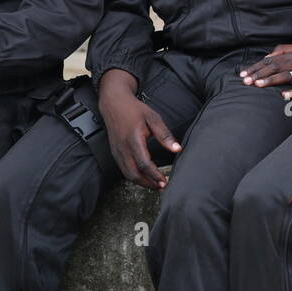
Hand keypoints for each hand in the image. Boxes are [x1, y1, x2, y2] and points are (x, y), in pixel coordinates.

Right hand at [97, 69, 181, 190]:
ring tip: (155, 184)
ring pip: (127, 174)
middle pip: (133, 174)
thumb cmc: (135, 110)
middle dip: (148, 183)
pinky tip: (144, 176)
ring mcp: (117, 151)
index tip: (164, 181)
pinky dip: (134, 176)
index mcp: (133, 139)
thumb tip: (177, 149)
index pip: (144, 163)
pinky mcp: (114, 152)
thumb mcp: (153, 118)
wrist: (114, 103)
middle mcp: (122, 148)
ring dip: (141, 182)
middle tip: (161, 186)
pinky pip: (123, 169)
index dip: (154, 175)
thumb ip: (165, 135)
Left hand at [240, 36, 291, 98]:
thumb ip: (285, 49)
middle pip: (276, 67)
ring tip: (258, 84)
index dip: (256, 67)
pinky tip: (284, 96)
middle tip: (245, 81)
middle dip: (259, 74)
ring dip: (272, 80)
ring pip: (287, 76)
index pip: (271, 60)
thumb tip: (269, 55)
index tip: (243, 74)